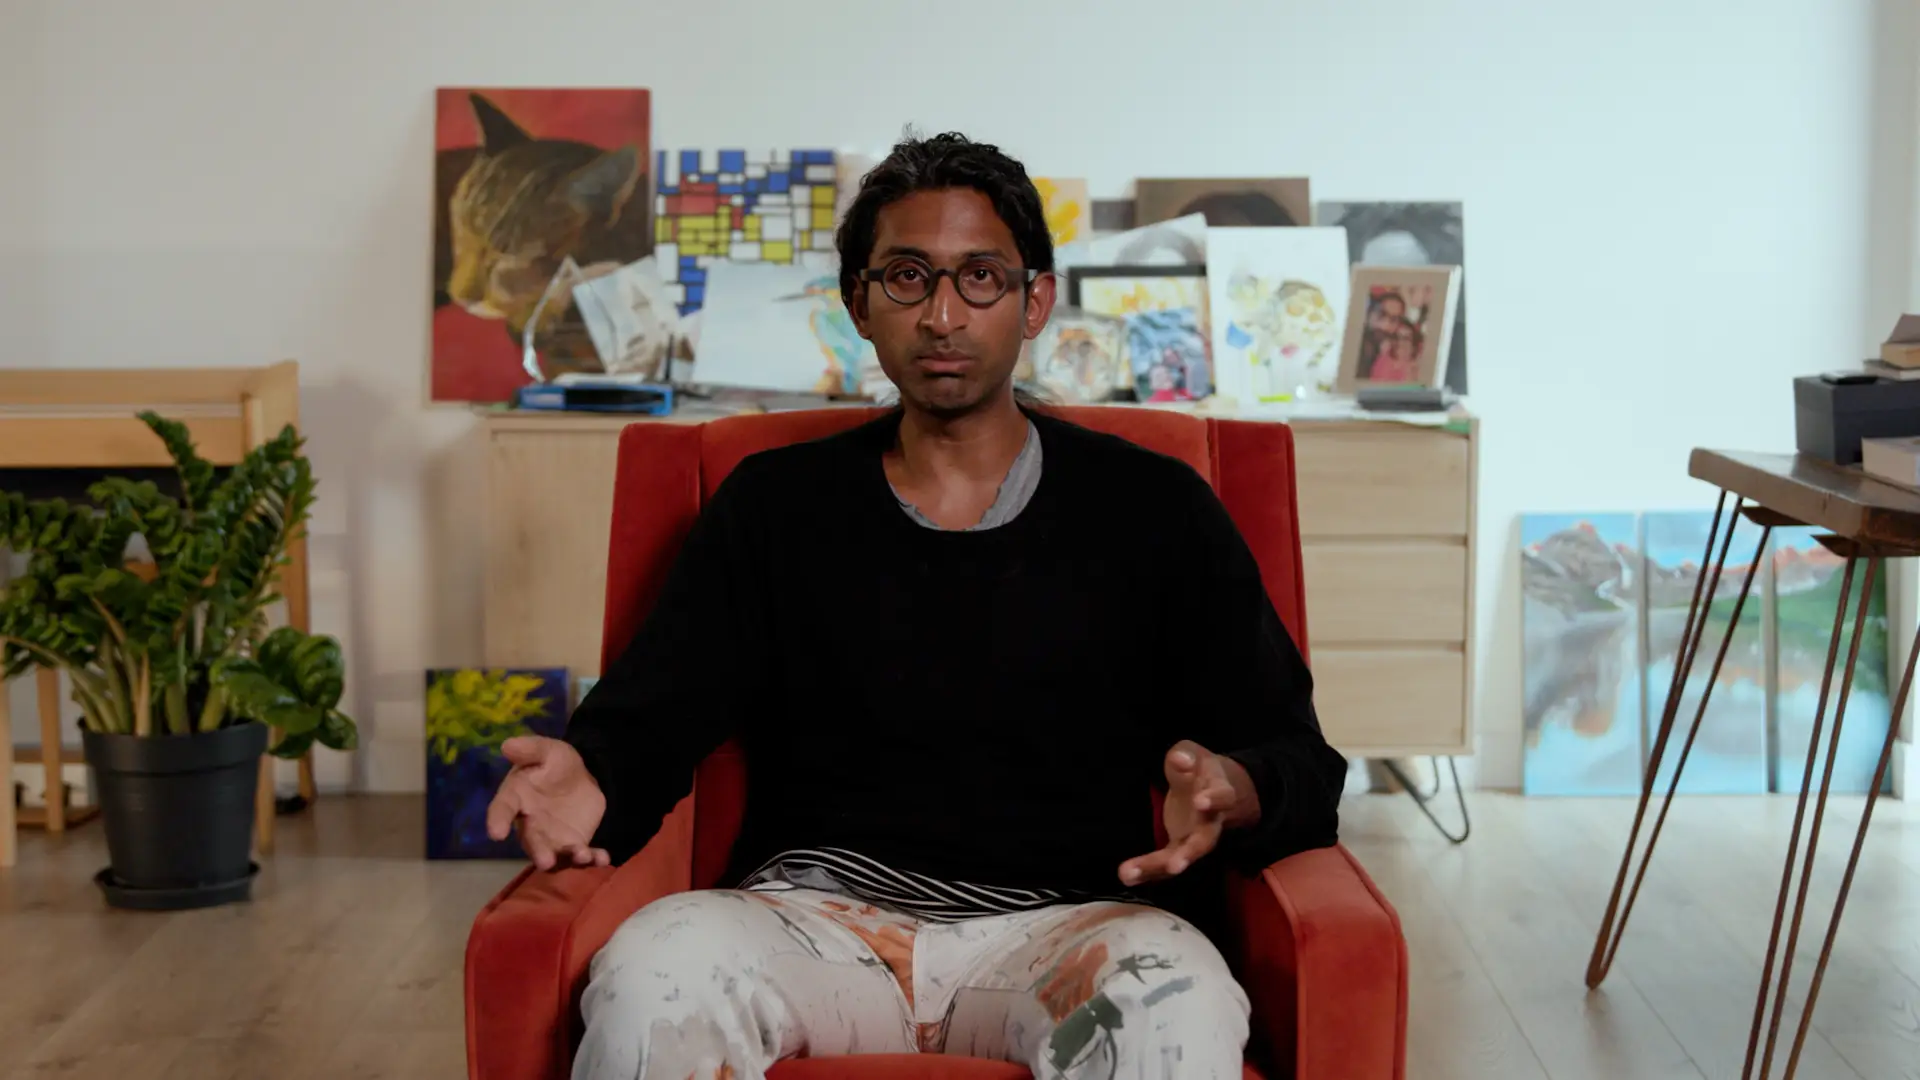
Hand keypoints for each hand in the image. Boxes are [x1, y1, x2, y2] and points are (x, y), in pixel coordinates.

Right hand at [485, 735, 610, 870]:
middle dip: (539, 852)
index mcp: (516, 797)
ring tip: (582, 857)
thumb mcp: (547, 750)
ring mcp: (552, 838)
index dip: (497, 821)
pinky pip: (582, 855)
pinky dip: (593, 859)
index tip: (496, 833)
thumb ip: (530, 749)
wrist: (580, 778)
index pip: (502, 810)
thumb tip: (508, 745)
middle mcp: (530, 823)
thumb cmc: (555, 764)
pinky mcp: (575, 844)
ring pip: (557, 854)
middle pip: (531, 841)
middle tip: (546, 862)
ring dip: (569, 859)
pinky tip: (603, 859)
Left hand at [1118, 740, 1249, 885]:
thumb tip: (1180, 759)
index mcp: (1220, 793)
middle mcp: (1211, 823)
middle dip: (1189, 854)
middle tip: (1174, 865)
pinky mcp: (1179, 848)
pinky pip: (1164, 863)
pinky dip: (1146, 871)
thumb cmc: (1199, 768)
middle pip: (1204, 841)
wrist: (1212, 788)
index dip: (1213, 799)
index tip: (1200, 801)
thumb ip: (1186, 756)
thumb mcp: (1192, 754)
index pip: (1222, 797)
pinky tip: (1126, 876)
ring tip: (1129, 874)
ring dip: (1157, 868)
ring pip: (1180, 857)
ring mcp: (1195, 839)